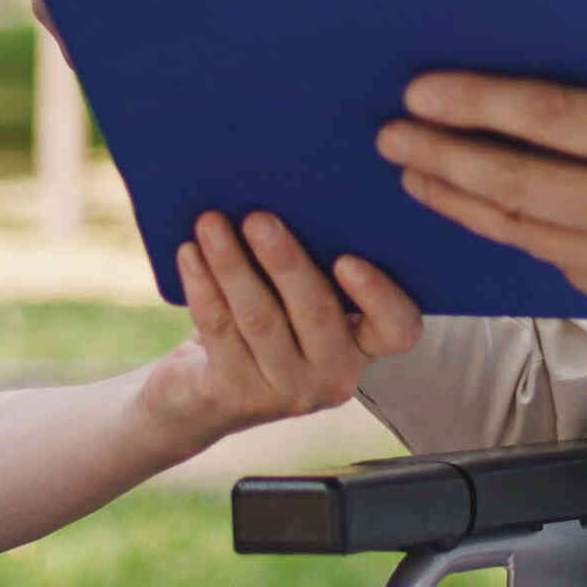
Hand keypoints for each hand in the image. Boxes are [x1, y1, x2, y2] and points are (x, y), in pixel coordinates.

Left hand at [139, 211, 421, 446]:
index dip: (380, 297)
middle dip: (285, 261)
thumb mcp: (295, 297)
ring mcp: (286, 391)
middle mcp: (334, 375)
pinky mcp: (237, 396)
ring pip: (260, 320)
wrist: (201, 392)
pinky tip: (189, 253)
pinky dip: (202, 286)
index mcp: (364, 344)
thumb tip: (293, 191)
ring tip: (211, 223)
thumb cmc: (264, 321)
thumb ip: (312, 261)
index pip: (398, 329)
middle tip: (257, 217)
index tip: (347, 259)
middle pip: (317, 314)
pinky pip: (220, 331)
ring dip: (233, 265)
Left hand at [377, 61, 586, 340]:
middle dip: (443, 155)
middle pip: (516, 182)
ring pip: (522, 232)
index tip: (419, 91)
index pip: (548, 118)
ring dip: (459, 201)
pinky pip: (556, 261)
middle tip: (391, 134)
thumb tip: (549, 57)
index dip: (475, 103)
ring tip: (416, 173)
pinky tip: (477, 209)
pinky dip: (511, 233)